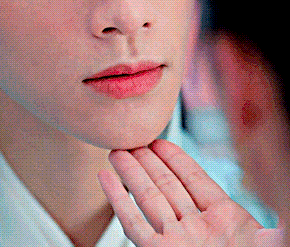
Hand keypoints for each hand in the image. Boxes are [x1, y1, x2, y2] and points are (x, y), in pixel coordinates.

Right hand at [98, 139, 276, 246]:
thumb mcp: (269, 245)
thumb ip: (274, 226)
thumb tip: (284, 196)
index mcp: (226, 220)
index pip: (195, 178)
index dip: (176, 157)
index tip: (160, 141)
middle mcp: (197, 228)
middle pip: (167, 184)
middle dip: (147, 161)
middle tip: (131, 142)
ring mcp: (176, 241)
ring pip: (148, 197)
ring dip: (130, 172)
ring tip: (117, 151)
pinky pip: (134, 223)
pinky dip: (117, 200)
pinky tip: (106, 179)